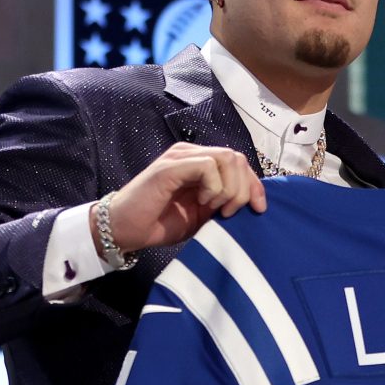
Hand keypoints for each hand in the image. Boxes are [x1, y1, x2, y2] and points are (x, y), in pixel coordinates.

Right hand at [92, 143, 265, 252]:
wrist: (124, 230)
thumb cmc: (158, 223)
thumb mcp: (202, 216)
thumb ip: (223, 204)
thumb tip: (252, 204)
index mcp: (200, 164)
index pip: (239, 163)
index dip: (254, 185)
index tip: (259, 210)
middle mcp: (192, 155)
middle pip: (237, 158)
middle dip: (244, 188)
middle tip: (230, 213)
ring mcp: (181, 158)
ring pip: (227, 158)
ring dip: (230, 188)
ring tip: (215, 208)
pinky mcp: (171, 166)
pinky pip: (208, 166)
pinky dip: (214, 186)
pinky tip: (202, 202)